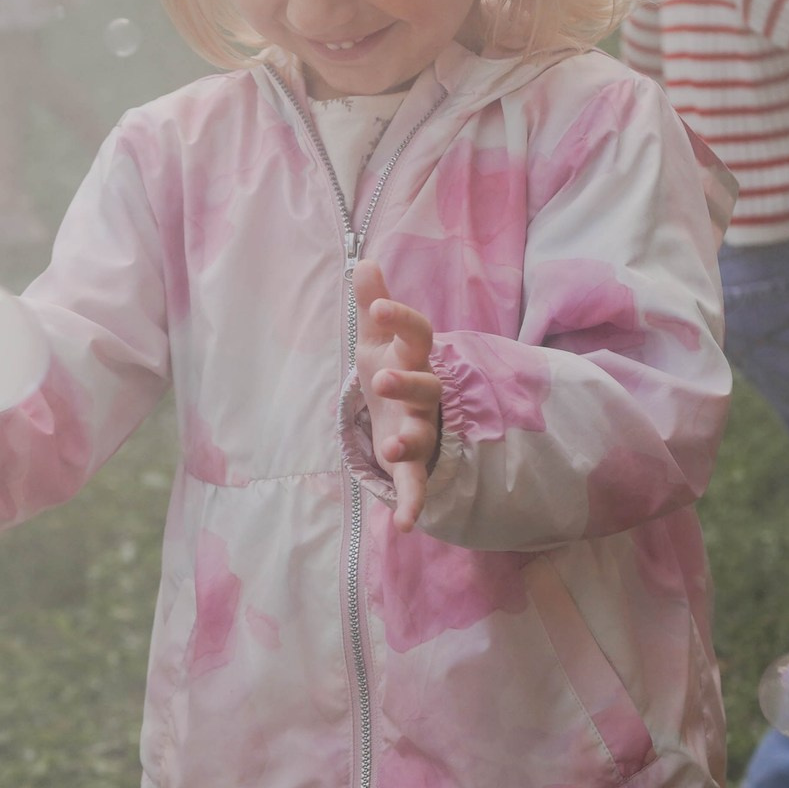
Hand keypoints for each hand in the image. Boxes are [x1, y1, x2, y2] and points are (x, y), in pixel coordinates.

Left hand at [353, 258, 441, 533]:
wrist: (411, 411)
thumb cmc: (395, 366)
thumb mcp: (380, 337)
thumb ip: (374, 303)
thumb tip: (363, 261)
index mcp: (415, 357)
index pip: (416, 334)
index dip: (399, 319)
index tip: (376, 307)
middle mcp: (425, 393)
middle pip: (424, 386)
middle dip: (407, 383)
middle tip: (382, 378)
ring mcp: (422, 428)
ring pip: (422, 434)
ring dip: (409, 442)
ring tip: (390, 448)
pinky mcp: (414, 463)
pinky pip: (417, 484)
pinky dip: (411, 504)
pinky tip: (403, 526)